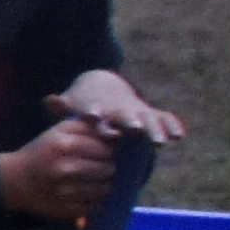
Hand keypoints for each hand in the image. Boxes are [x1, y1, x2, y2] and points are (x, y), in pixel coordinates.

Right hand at [0, 114, 119, 225]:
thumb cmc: (41, 152)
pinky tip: (83, 193)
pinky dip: (94, 200)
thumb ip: (87, 128)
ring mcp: (67, 192)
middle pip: (109, 169)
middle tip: (93, 167)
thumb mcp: (59, 131)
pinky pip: (97, 205)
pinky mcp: (69, 210)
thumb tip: (118, 134)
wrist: (13, 180)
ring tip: (89, 180)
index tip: (95, 153)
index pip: (106, 149)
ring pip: (106, 189)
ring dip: (101, 184)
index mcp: (65, 145)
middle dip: (105, 167)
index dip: (104, 150)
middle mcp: (67, 169)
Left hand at [56, 70, 185, 147]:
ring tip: (161, 142)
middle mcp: (119, 110)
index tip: (95, 116)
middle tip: (136, 129)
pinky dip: (172, 126)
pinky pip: (165, 119)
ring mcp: (137, 111)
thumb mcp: (72, 103)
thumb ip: (62, 106)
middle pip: (125, 117)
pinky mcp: (152, 114)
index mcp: (98, 109)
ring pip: (148, 119)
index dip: (94, 114)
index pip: (95, 113)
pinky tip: (180, 136)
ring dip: (154, 129)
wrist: (103, 87)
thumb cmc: (83, 104)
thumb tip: (49, 100)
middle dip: (130, 122)